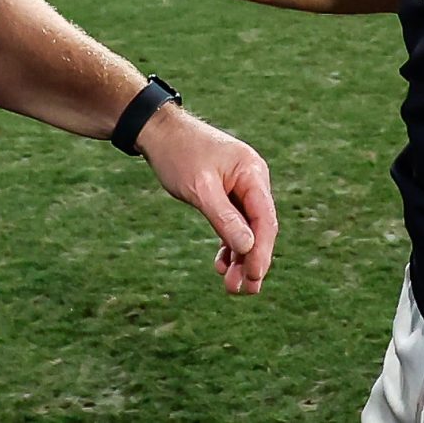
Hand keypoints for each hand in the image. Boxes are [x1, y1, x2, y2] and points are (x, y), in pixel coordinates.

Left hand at [135, 103, 277, 295]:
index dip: (262, 251)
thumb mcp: (200, 189)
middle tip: (243, 291)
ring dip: (241, 257)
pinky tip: (222, 264)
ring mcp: (241, 186)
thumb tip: (248, 247)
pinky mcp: (227, 192)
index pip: (265, 219)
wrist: (158, 132)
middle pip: (260, 227)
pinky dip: (229, 243)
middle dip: (252, 260)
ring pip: (247, 228)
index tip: (254, 277)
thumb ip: (225, 218)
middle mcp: (252, 179)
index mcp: (252, 173)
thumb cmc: (179, 155)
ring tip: (232, 287)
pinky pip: (234, 223)